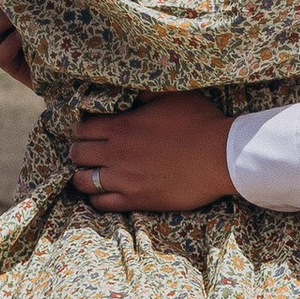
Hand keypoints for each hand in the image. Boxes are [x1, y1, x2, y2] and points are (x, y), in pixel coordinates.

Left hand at [69, 94, 234, 211]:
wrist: (222, 156)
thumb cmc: (200, 122)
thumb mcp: (171, 96)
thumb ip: (143, 95)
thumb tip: (129, 95)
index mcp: (122, 126)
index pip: (83, 129)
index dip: (80, 130)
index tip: (85, 132)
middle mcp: (117, 153)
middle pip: (78, 154)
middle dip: (78, 151)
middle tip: (85, 152)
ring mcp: (125, 179)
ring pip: (84, 180)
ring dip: (82, 175)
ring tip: (89, 174)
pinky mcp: (137, 200)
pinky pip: (102, 203)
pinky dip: (96, 198)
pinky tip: (101, 193)